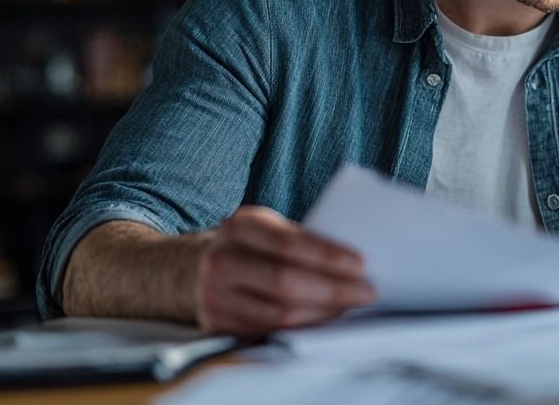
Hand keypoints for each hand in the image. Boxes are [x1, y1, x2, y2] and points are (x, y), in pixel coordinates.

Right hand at [194, 205, 374, 335]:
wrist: (192, 269)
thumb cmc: (249, 247)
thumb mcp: (266, 228)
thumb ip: (300, 239)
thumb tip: (354, 262)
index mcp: (240, 226)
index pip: (289, 243)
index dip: (327, 256)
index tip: (361, 264)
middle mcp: (221, 260)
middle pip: (285, 282)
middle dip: (333, 289)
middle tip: (367, 292)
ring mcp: (214, 295)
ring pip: (279, 313)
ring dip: (322, 313)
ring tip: (350, 307)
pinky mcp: (217, 324)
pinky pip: (269, 331)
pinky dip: (302, 327)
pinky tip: (323, 319)